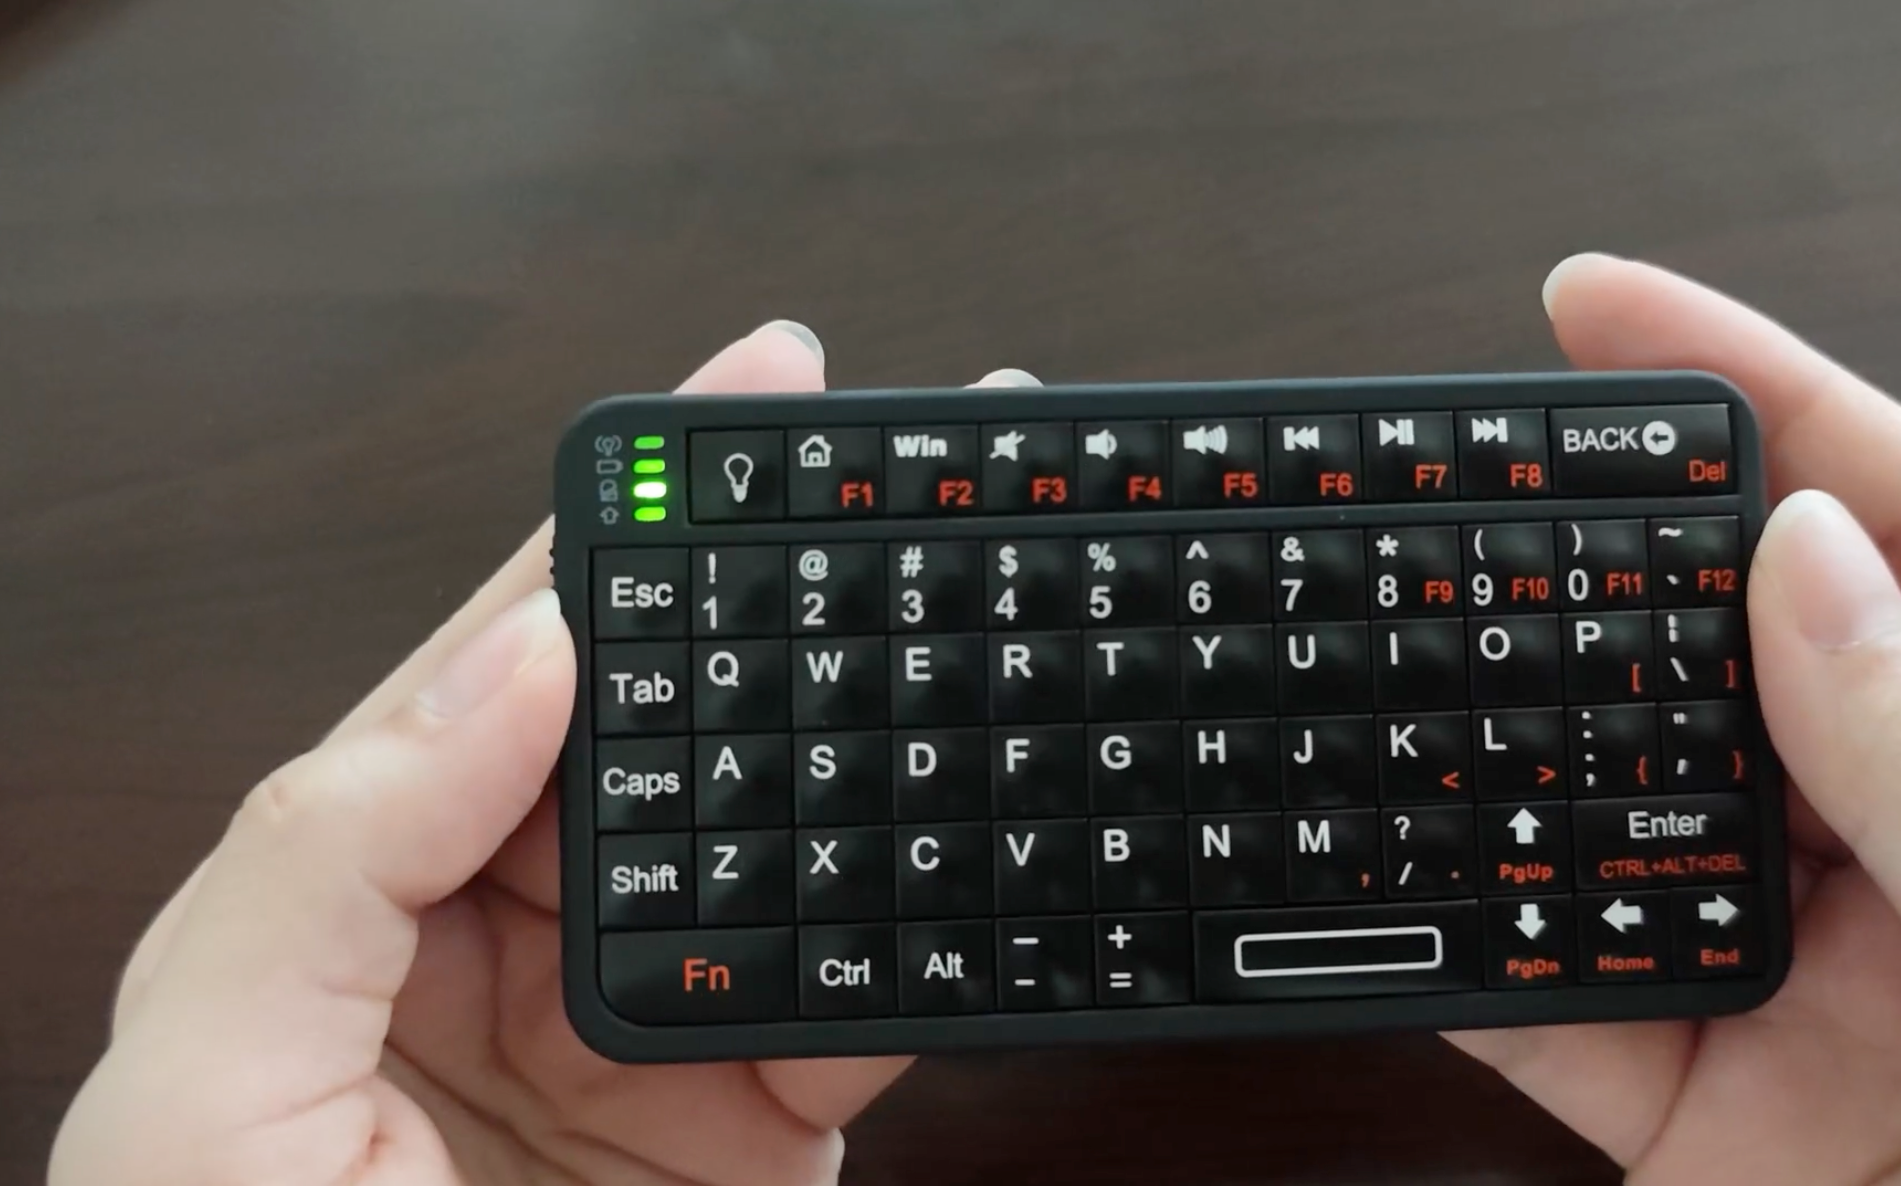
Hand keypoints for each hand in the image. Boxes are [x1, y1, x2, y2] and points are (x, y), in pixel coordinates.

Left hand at [49, 323, 1040, 1185]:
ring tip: (974, 607)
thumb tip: (516, 654)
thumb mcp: (207, 1070)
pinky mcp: (749, 1124)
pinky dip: (932, 923)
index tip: (749, 402)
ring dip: (881, 728)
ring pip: (785, 834)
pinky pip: (861, 998)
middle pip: (679, 718)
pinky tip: (983, 833)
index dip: (634, 519)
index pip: (517, 648)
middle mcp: (513, 926)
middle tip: (905, 475)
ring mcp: (644, 1024)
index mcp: (368, 868)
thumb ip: (333, 841)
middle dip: (790, 590)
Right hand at [1448, 255, 1900, 1183]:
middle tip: (1474, 502)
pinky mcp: (1711, 1104)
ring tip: (1423, 681)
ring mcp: (1818, 975)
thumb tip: (1808, 567)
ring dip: (1528, 760)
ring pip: (1632, 814)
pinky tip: (1417, 895)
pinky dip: (1477, 950)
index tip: (1612, 315)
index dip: (1767, 396)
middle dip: (1611, 568)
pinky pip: (1564, 996)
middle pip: (1746, 652)